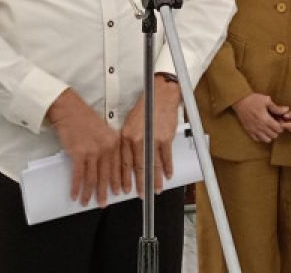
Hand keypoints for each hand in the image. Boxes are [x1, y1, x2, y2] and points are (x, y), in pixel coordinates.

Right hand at [48, 89, 122, 205]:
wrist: (69, 109)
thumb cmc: (84, 118)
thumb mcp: (104, 131)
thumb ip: (108, 147)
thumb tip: (106, 167)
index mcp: (114, 142)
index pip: (119, 167)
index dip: (118, 182)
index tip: (118, 192)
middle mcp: (106, 147)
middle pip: (106, 176)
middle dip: (104, 192)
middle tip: (103, 203)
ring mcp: (92, 151)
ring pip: (92, 178)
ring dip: (89, 193)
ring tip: (87, 202)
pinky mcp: (78, 153)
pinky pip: (79, 175)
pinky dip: (76, 187)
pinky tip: (75, 194)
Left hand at [120, 74, 181, 195]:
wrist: (159, 96)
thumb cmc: (144, 109)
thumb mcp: (129, 123)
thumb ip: (127, 141)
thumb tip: (127, 159)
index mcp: (126, 136)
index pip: (123, 162)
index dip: (123, 178)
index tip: (123, 189)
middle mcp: (137, 139)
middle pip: (138, 167)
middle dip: (139, 184)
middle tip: (140, 195)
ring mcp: (151, 140)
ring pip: (153, 165)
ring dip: (155, 180)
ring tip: (156, 190)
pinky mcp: (165, 138)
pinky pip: (166, 157)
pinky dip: (167, 168)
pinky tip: (168, 176)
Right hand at [231, 93, 286, 143]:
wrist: (239, 100)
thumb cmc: (253, 99)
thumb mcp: (266, 100)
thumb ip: (276, 108)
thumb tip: (286, 110)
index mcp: (266, 119)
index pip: (279, 129)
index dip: (281, 126)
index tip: (279, 121)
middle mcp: (260, 127)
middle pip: (274, 135)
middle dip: (276, 131)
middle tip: (275, 124)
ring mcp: (254, 130)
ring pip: (267, 139)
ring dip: (269, 135)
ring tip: (268, 128)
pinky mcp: (248, 130)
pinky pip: (257, 139)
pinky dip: (261, 137)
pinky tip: (261, 130)